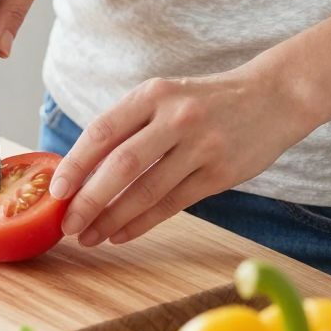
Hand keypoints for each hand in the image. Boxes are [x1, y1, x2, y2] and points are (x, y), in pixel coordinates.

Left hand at [47, 60, 313, 247]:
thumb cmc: (207, 102)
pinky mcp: (220, 173)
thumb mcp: (167, 96)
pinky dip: (142, 223)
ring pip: (147, 190)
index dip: (76, 164)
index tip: (56, 191)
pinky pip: (172, 204)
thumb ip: (130, 125)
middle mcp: (177, 117)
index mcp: (154, 94)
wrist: (274, 98)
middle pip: (122, 165)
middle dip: (89, 200)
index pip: (103, 131)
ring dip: (113, 218)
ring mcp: (201, 146)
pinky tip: (121, 235)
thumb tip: (82, 170)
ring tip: (90, 236)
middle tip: (67, 224)